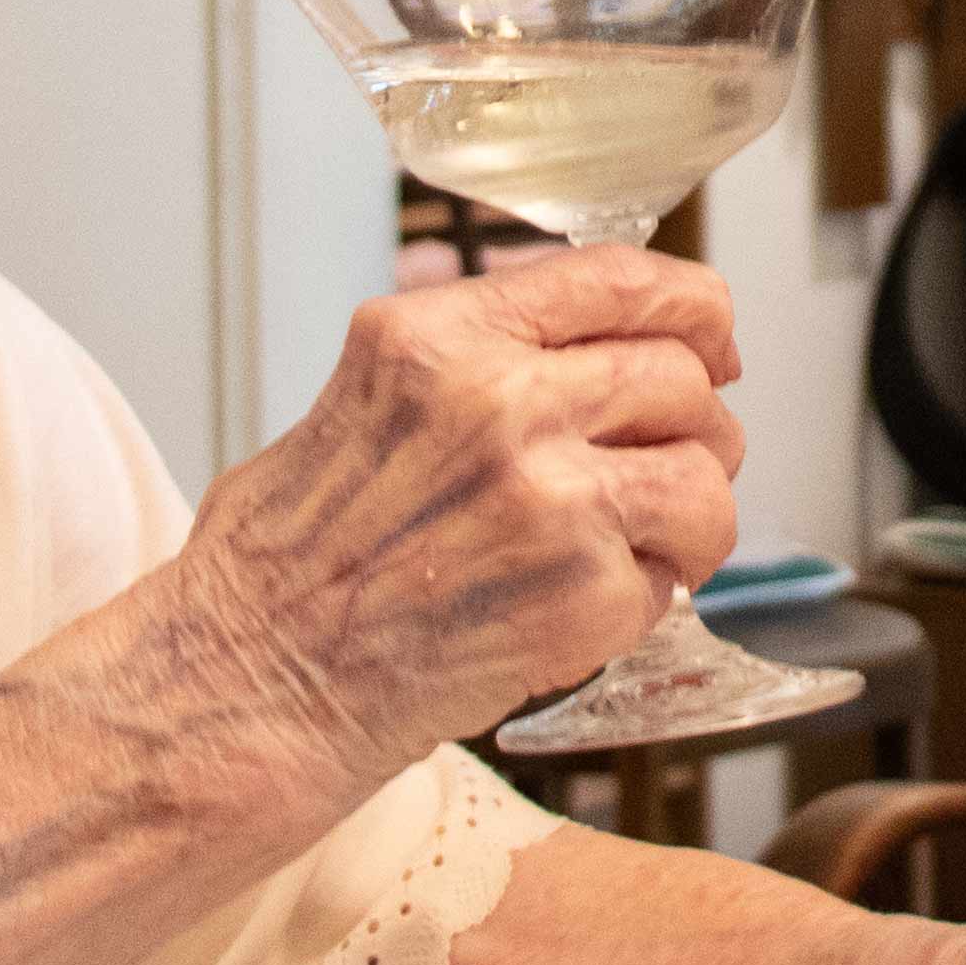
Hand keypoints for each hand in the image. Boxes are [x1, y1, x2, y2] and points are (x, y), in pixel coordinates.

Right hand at [157, 250, 745, 780]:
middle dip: (696, 423)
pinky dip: (650, 598)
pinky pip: (675, 577)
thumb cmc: (287, 561)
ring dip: (692, 515)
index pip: (621, 279)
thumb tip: (588, 344)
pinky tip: (585, 611)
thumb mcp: (364, 398)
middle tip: (674, 464)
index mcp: (443, 338)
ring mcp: (549, 497)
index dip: (693, 308)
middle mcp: (501, 401)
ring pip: (704, 476)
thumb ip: (475, 358)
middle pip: (680, 375)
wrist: (254, 685)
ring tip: (644, 547)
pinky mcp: (581, 593)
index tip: (711, 336)